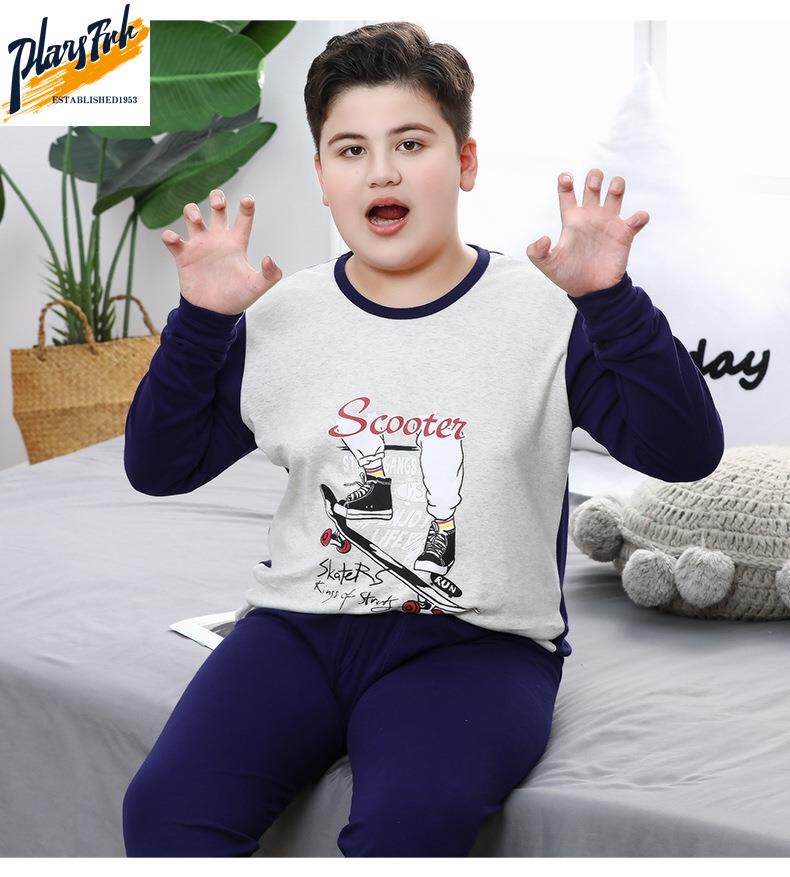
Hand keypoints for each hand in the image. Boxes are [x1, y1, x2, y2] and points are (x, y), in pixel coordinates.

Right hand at [162, 189, 282, 314]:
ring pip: (191, 216)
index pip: (243, 219)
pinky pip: (172, 240)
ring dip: (191, 211)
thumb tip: (269, 259)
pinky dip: (170, 236)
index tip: (248, 199)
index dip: (246, 207)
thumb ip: (270, 275)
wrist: (213, 314)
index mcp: (236, 244)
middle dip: (216, 199)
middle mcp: (218, 240)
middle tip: (217, 203)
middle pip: (216, 209)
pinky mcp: (184, 256)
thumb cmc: (236, 298)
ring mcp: (200, 246)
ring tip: (196, 220)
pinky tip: (174, 240)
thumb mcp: (257, 287)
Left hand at [526, 169, 649, 297]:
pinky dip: (639, 217)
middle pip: (593, 186)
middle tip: (593, 185)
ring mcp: (608, 224)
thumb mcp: (547, 265)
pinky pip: (636, 220)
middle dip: (594, 178)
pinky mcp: (624, 235)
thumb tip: (543, 239)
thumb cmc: (568, 275)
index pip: (567, 193)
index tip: (566, 177)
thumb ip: (536, 253)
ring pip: (616, 194)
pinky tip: (634, 220)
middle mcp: (591, 217)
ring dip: (617, 186)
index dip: (566, 182)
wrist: (590, 290)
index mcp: (572, 220)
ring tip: (613, 190)